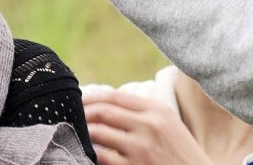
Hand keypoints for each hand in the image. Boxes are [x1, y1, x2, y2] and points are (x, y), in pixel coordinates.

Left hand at [83, 89, 213, 164]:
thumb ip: (142, 112)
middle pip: (103, 111)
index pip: (114, 96)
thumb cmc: (180, 155)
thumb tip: (106, 103)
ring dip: (84, 133)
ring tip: (76, 134)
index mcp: (157, 110)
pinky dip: (91, 153)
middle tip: (71, 117)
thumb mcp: (169, 125)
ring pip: (98, 132)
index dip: (91, 97)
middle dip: (83, 113)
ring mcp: (142, 148)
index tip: (78, 100)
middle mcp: (149, 125)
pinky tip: (87, 153)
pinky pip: (102, 157)